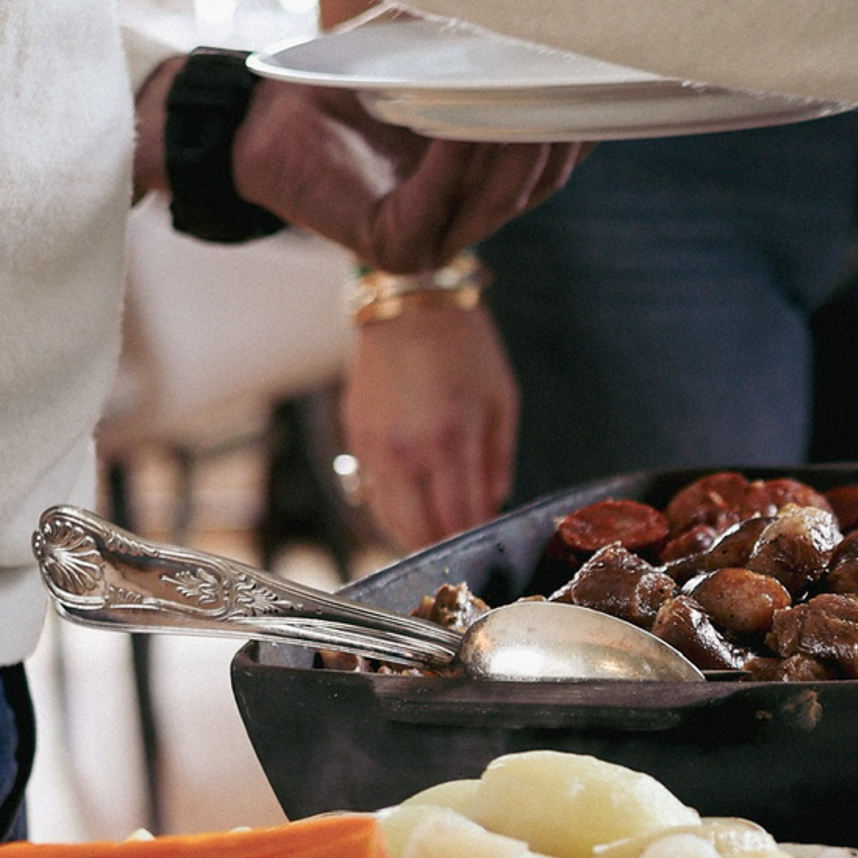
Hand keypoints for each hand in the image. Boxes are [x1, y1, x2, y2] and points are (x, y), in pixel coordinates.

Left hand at [227, 81, 579, 270]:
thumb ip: (476, 39)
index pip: (552, 158)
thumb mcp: (422, 53)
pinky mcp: (395, 246)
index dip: (580, 121)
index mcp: (482, 182)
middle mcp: (466, 218)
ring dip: (514, 141)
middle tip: (573, 79)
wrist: (258, 120)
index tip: (605, 78)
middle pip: (536, 180)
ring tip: (527, 89)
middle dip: (557, 130)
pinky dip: (457, 156)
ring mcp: (435, 239)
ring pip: (499, 195)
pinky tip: (469, 118)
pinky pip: (441, 198)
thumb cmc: (341, 81)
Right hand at [341, 302, 519, 554]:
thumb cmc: (464, 348)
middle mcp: (406, 451)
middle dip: (445, 547)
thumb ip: (498, 461)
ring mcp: (375, 448)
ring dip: (417, 536)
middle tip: (464, 550)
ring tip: (440, 536)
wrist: (410, 307)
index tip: (488, 546)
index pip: (461, 517)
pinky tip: (415, 510)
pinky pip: (373, 494)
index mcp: (450, 440)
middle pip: (422, 531)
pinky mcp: (355, 439)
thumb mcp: (501, 401)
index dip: (475, 540)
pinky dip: (395, 511)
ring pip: (391, 521)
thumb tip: (492, 506)